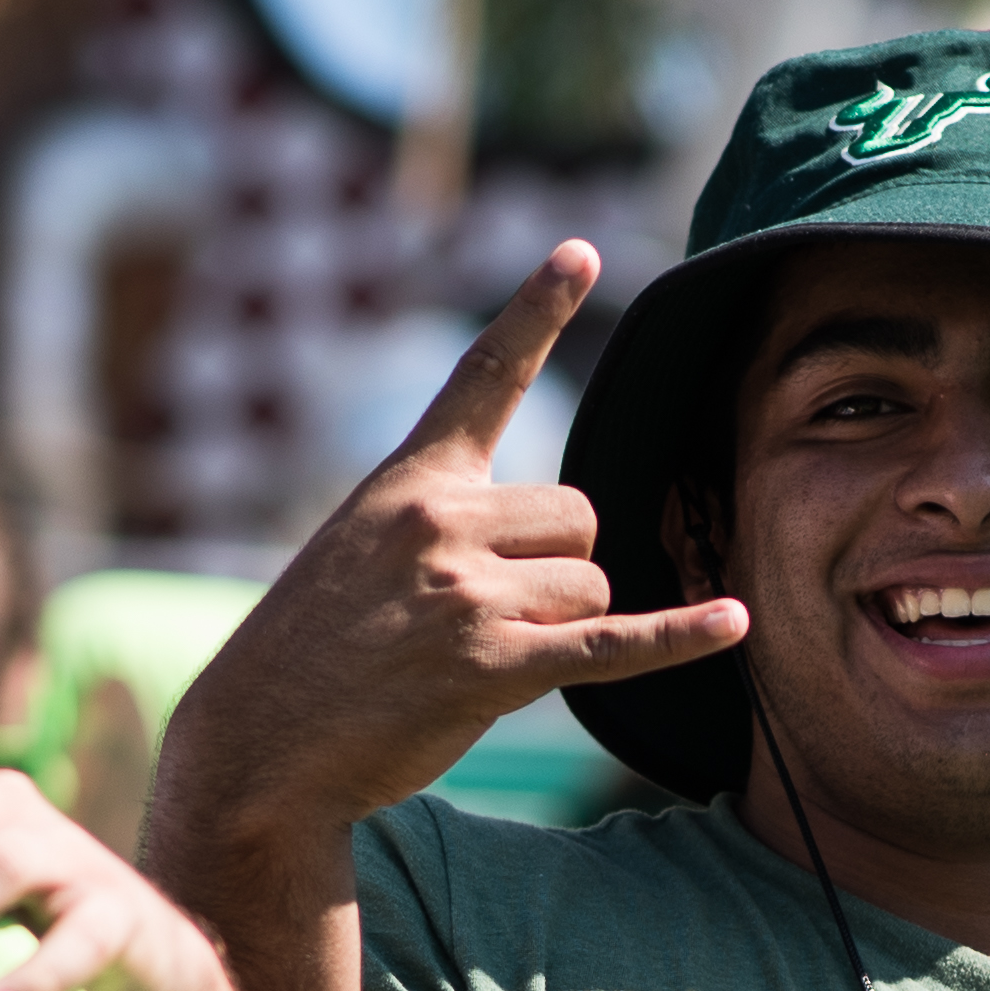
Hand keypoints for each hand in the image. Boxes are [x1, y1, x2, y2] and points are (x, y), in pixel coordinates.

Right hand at [147, 248, 735, 843]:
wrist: (257, 742)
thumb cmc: (313, 652)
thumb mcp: (360, 552)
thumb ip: (444, 522)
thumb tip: (562, 536)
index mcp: (411, 481)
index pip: (485, 375)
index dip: (536, 309)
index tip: (581, 249)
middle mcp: (438, 521)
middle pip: (581, 514)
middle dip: (561, 568)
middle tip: (487, 618)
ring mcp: (463, 592)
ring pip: (591, 584)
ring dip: (560, 628)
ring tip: (475, 660)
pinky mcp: (487, 667)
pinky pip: (609, 644)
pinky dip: (677, 638)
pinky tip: (732, 623)